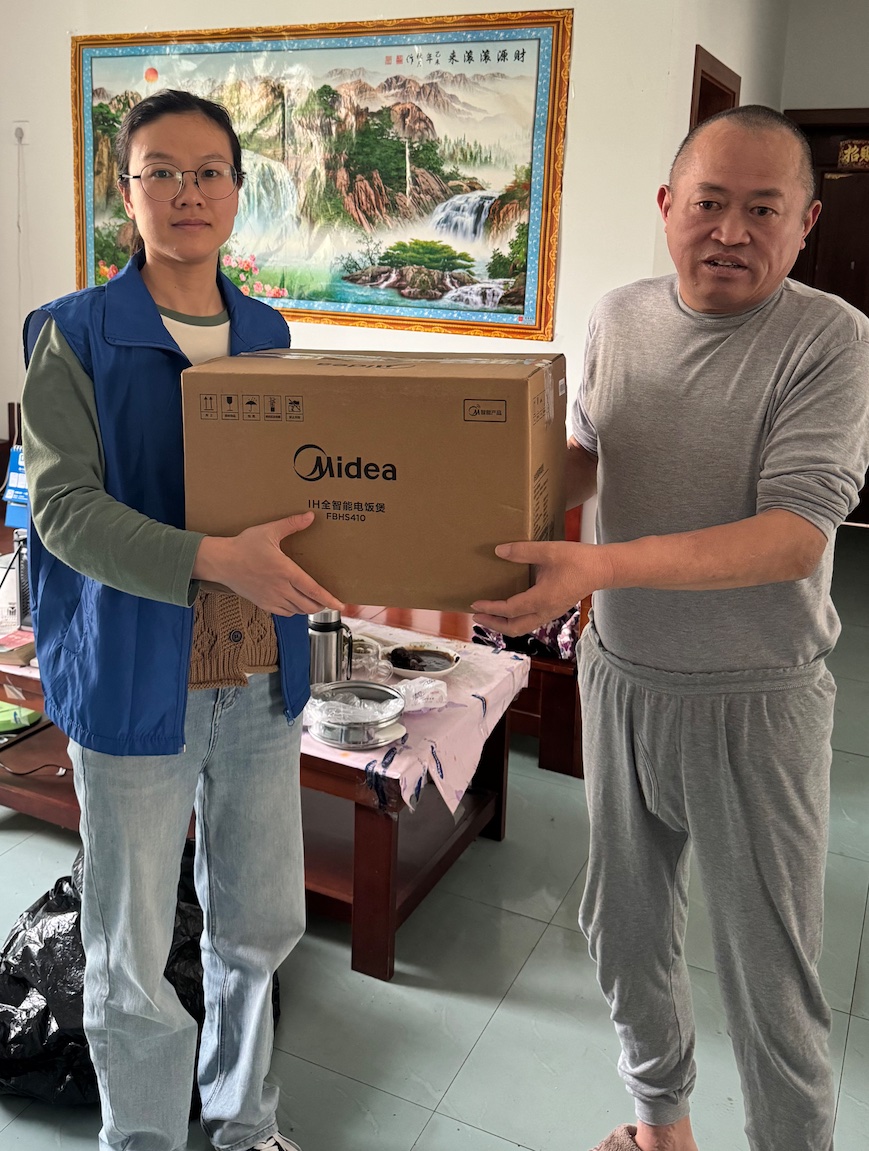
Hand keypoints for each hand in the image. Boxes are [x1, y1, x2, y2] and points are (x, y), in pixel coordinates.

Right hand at [193, 512, 342, 616]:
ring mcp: (271, 598)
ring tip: (312, 599)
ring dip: (308, 607)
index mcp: (285, 571)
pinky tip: (294, 601)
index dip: (328, 599)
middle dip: (321, 604)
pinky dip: (294, 610)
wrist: (221, 562)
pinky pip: (285, 613)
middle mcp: (281, 588)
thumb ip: (291, 524)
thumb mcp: (269, 531)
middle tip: (326, 598)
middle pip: (309, 605)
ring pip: (298, 611)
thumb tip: (310, 516)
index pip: (313, 590)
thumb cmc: (243, 546)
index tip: (340, 605)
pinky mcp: (263, 604)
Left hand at [471, 540, 609, 636]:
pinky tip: (510, 610)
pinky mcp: (555, 609)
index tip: (475, 604)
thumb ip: (523, 551)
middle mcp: (545, 611)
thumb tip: (498, 551)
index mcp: (542, 599)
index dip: (490, 608)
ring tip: (490, 617)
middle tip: (476, 616)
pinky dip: (516, 620)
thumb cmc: (578, 559)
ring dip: (504, 624)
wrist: (603, 569)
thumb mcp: (549, 551)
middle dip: (493, 624)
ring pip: (523, 627)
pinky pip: (531, 621)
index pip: (509, 609)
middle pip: (514, 628)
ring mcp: (551, 612)